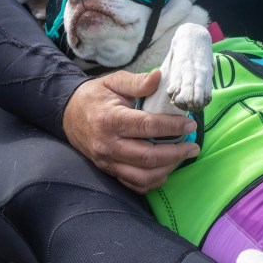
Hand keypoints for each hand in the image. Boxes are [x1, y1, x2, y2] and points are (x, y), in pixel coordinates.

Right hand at [62, 69, 199, 193]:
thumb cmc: (94, 96)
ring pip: (143, 176)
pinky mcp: (108, 171)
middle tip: (193, 145)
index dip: (172, 127)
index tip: (190, 124)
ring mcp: (107, 161)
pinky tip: (165, 169)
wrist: (68, 114)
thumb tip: (160, 77)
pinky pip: (134, 184)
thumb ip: (137, 82)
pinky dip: (153, 181)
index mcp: (111, 119)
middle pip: (148, 156)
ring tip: (182, 157)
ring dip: (168, 169)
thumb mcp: (113, 81)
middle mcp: (109, 144)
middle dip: (176, 153)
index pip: (148, 126)